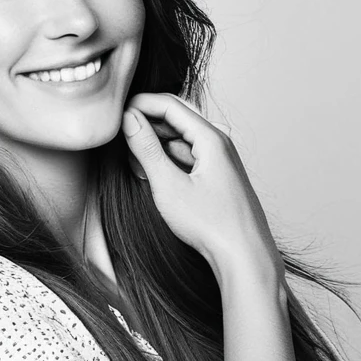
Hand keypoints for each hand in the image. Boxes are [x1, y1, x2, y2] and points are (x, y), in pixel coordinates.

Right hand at [122, 93, 280, 281]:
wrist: (244, 256)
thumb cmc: (211, 225)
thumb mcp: (169, 185)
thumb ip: (146, 149)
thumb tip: (129, 119)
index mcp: (211, 138)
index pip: (170, 104)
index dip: (140, 104)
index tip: (115, 112)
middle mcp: (220, 143)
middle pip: (177, 117)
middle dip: (147, 123)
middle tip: (121, 136)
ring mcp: (222, 159)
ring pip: (182, 138)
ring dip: (156, 143)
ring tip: (134, 160)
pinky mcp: (220, 176)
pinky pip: (190, 155)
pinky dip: (169, 158)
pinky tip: (153, 173)